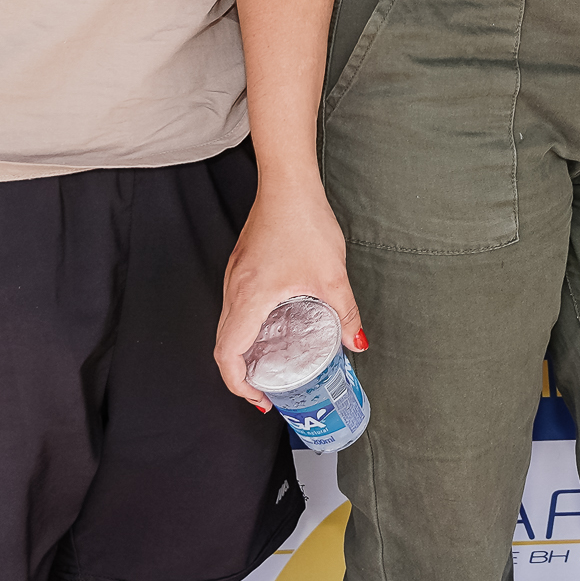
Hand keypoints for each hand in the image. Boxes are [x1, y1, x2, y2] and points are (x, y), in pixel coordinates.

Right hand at [212, 179, 363, 409]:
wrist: (288, 182)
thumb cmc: (304, 222)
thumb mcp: (331, 275)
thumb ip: (345, 313)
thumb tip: (356, 343)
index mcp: (249, 297)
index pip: (226, 354)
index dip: (238, 385)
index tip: (259, 398)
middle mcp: (234, 289)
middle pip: (223, 344)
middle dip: (241, 374)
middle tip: (267, 390)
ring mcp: (234, 276)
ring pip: (227, 325)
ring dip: (242, 350)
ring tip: (270, 365)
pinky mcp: (241, 265)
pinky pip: (235, 307)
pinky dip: (246, 328)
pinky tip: (272, 328)